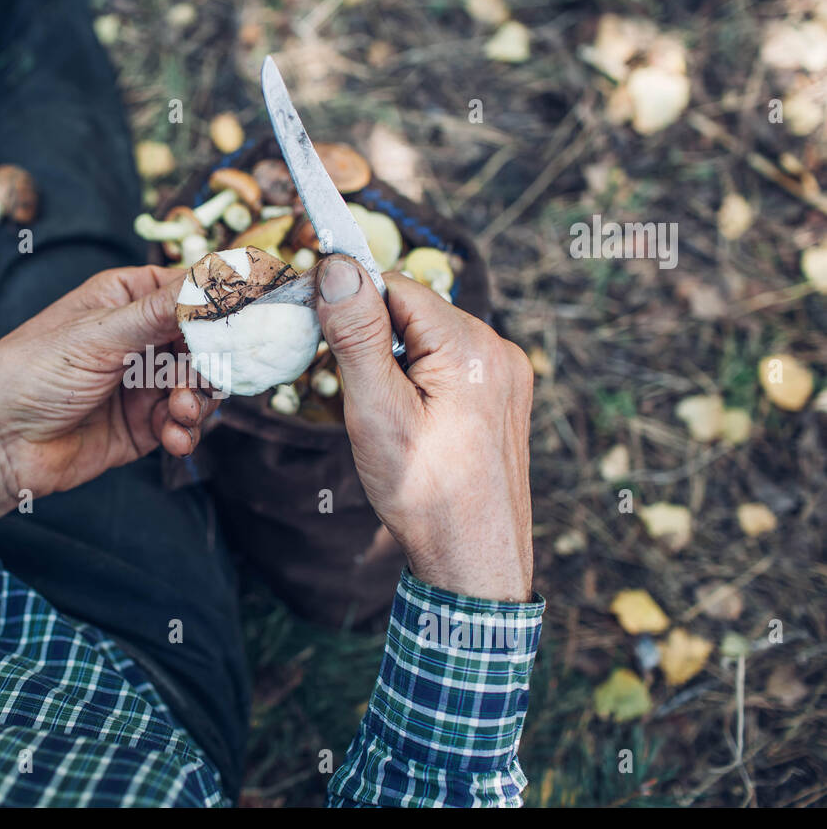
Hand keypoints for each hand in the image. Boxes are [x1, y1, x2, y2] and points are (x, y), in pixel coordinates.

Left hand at [0, 266, 213, 523]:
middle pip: (206, 341)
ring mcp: (144, 382)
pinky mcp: (144, 425)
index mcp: (126, 298)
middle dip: (212, 361)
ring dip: (200, 400)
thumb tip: (217, 275)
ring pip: (202, 385)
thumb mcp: (97, 336)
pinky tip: (173, 438)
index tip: (257, 312)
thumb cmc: (29, 373)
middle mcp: (140, 337)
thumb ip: (161, 311)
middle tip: (208, 377)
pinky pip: (185, 424)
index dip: (224, 301)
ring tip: (180, 412)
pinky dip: (187, 431)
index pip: (190, 289)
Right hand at [314, 255, 534, 601]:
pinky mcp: (504, 399)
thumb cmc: (424, 492)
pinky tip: (412, 423)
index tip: (320, 335)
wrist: (474, 561)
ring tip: (387, 417)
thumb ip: (357, 334)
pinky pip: (450, 366)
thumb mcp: (377, 410)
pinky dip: (420, 381)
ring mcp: (507, 375)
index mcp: (470, 345)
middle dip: (374, 340)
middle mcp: (498, 350)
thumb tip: (337, 267)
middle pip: (414, 312)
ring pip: (429, 339)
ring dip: (396, 362)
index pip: (395, 287)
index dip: (352, 306)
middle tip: (356, 394)